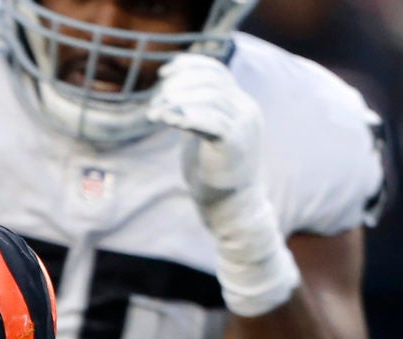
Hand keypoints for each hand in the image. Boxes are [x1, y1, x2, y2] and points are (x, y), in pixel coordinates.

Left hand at [147, 55, 298, 317]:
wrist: (232, 208)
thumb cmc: (213, 174)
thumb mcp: (205, 135)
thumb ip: (197, 111)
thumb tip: (172, 91)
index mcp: (241, 105)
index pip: (217, 71)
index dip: (190, 66)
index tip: (165, 72)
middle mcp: (246, 111)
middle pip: (210, 81)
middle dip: (178, 85)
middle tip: (156, 101)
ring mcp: (243, 126)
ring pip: (208, 97)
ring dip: (176, 101)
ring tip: (156, 114)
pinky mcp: (232, 144)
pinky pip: (207, 120)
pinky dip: (184, 115)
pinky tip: (166, 119)